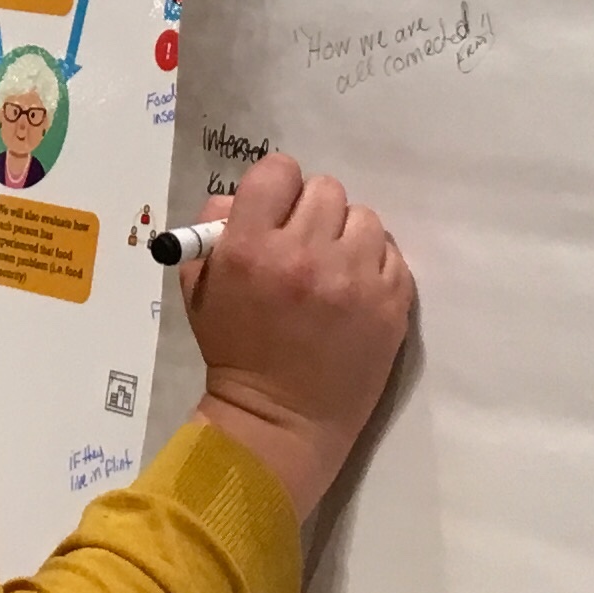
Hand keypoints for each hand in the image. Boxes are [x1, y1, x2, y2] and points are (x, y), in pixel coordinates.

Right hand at [183, 152, 417, 513]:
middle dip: (311, 214)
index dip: (277, 188)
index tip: (277, 211)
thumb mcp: (201, 290)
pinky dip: (374, 266)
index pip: (277, 172)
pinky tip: (356, 290)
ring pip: (363, 218)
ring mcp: (353, 279)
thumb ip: (213, 232)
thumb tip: (237, 198)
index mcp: (251, 247)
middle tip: (304, 245)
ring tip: (334, 269)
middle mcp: (304, 254)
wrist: (281, 420)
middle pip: (324, 190)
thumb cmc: (236, 352)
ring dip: (347, 237)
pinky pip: (392, 254)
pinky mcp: (391, 303)